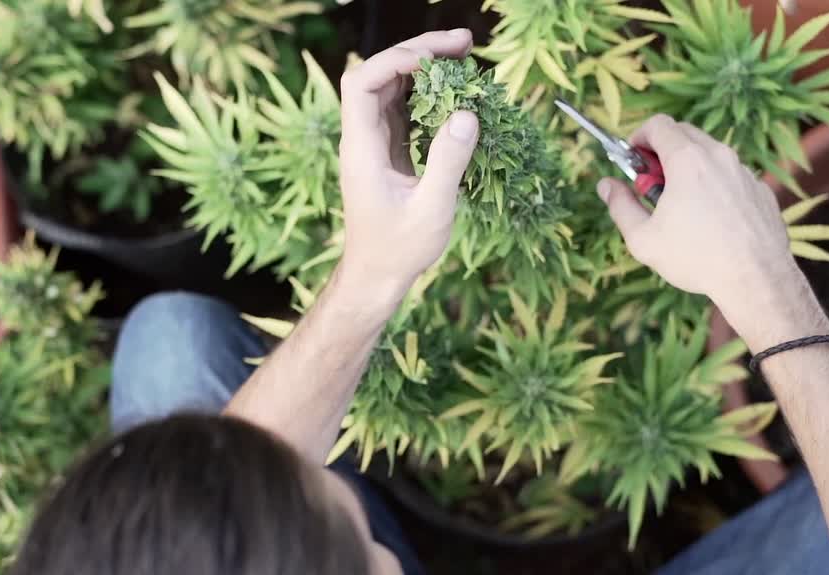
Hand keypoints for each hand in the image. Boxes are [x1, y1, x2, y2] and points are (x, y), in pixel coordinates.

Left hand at [336, 30, 479, 302]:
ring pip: (393, 89)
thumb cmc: (398, 251)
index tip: (437, 61)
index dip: (395, 60)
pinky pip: (405, 110)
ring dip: (426, 70)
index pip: (362, 83)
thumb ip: (447, 162)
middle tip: (464, 43)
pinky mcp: (389, 152)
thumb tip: (467, 114)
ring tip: (465, 58)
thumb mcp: (431, 210)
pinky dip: (430, 95)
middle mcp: (363, 139)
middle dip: (418, 53)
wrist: (376, 277)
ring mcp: (375, 144)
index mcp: (361, 149)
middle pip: (379, 75)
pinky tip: (457, 94)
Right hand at [597, 116, 818, 343]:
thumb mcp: (643, 239)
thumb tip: (605, 186)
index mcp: (687, 161)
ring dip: (690, 168)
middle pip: (685, 133)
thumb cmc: (695, 258)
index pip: (658, 125)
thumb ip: (620, 206)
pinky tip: (712, 219)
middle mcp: (719, 156)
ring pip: (710, 153)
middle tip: (653, 184)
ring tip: (683, 206)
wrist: (755, 279)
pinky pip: (731, 175)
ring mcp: (744, 171)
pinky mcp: (760, 189)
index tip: (633, 160)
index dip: (639, 137)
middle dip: (663, 151)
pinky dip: (715, 184)